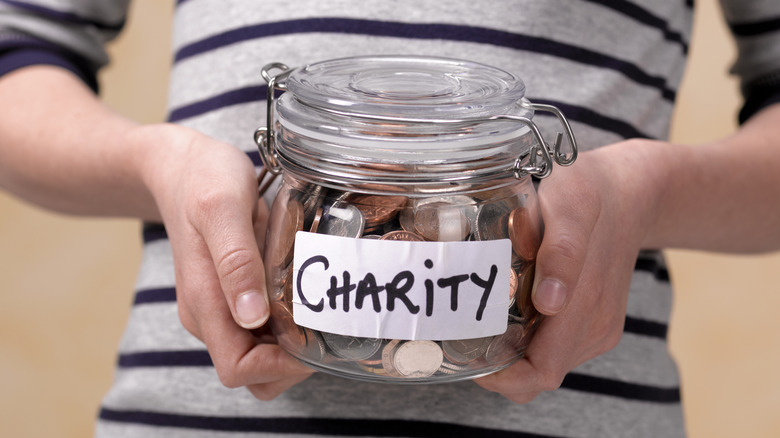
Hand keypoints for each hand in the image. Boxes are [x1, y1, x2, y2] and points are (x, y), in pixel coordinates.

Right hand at [131, 124, 313, 399]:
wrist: (180, 165)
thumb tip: (251, 316)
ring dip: (292, 345)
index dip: (278, 367)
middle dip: (291, 363)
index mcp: (205, 302)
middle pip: (252, 372)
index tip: (311, 338)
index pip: (238, 369)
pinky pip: (261, 330)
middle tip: (324, 324)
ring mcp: (219, 306)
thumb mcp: (222, 208)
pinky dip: (287, 326)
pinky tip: (306, 295)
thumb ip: (236, 261)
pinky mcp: (231, 295)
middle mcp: (209, 314)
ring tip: (319, 307)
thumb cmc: (202, 180)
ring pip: (259, 355)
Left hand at [474, 139, 665, 402]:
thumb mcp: (572, 206)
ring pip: (546, 363)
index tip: (467, 356)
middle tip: (461, 336)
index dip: (502, 378)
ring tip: (480, 321)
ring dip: (512, 355)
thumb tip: (550, 303)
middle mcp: (595, 326)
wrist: (628, 190)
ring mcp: (598, 325)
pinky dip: (528, 341)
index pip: (540, 373)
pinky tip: (509, 311)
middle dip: (499, 367)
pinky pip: (555, 347)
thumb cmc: (590, 192)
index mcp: (587, 306)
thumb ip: (562, 252)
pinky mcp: (596, 319)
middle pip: (538, 375)